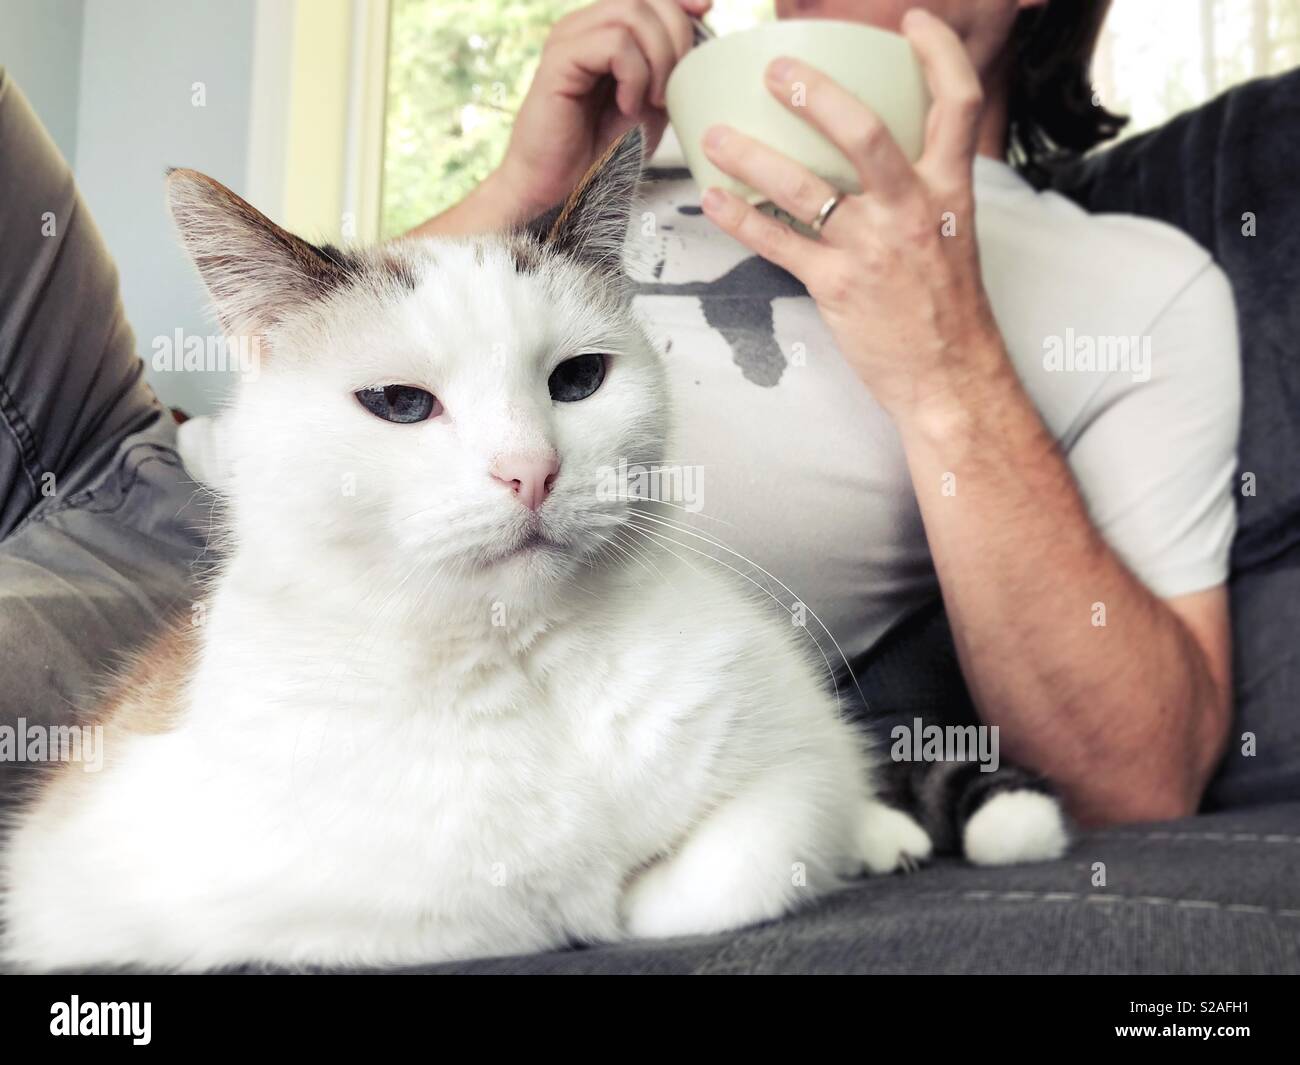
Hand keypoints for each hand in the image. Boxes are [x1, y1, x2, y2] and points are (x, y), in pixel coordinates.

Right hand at [496, 0, 710, 217]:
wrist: (562, 189)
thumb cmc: (602, 152)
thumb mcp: (651, 104)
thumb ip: (670, 68)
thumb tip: (702, 34)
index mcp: (604, 31)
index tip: (706, 14)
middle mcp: (584, 26)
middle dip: (676, 38)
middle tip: (673, 88)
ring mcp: (570, 39)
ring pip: (632, 14)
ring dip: (658, 60)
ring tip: (652, 101)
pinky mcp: (559, 59)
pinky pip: (614, 44)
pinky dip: (634, 76)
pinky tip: (627, 105)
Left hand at [698, 8, 1008, 427]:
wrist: (951, 377)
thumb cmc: (947, 306)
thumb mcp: (953, 232)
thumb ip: (922, 187)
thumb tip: (880, 154)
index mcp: (950, 188)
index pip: (958, 101)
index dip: (937, 52)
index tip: (911, 21)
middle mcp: (912, 209)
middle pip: (865, 131)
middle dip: (815, 93)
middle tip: (774, 69)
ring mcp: (872, 249)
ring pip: (804, 189)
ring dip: (753, 156)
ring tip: (715, 137)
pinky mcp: (837, 287)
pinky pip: (777, 244)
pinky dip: (740, 220)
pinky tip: (713, 199)